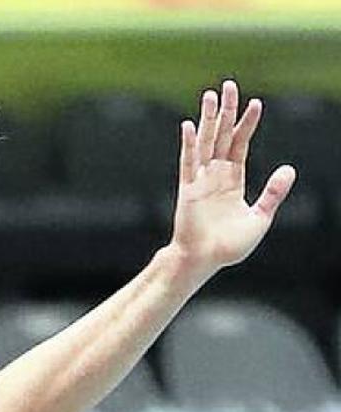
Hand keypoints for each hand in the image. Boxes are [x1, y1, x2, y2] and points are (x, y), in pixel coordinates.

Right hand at [167, 80, 296, 279]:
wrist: (204, 260)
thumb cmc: (229, 245)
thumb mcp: (260, 217)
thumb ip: (273, 193)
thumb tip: (289, 169)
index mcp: (232, 181)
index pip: (240, 145)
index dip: (248, 124)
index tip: (256, 104)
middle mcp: (215, 176)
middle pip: (222, 136)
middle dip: (227, 111)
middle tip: (229, 85)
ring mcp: (200, 180)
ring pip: (206, 142)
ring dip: (209, 119)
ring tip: (211, 95)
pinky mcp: (187, 189)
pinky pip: (188, 162)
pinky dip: (189, 144)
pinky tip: (190, 126)